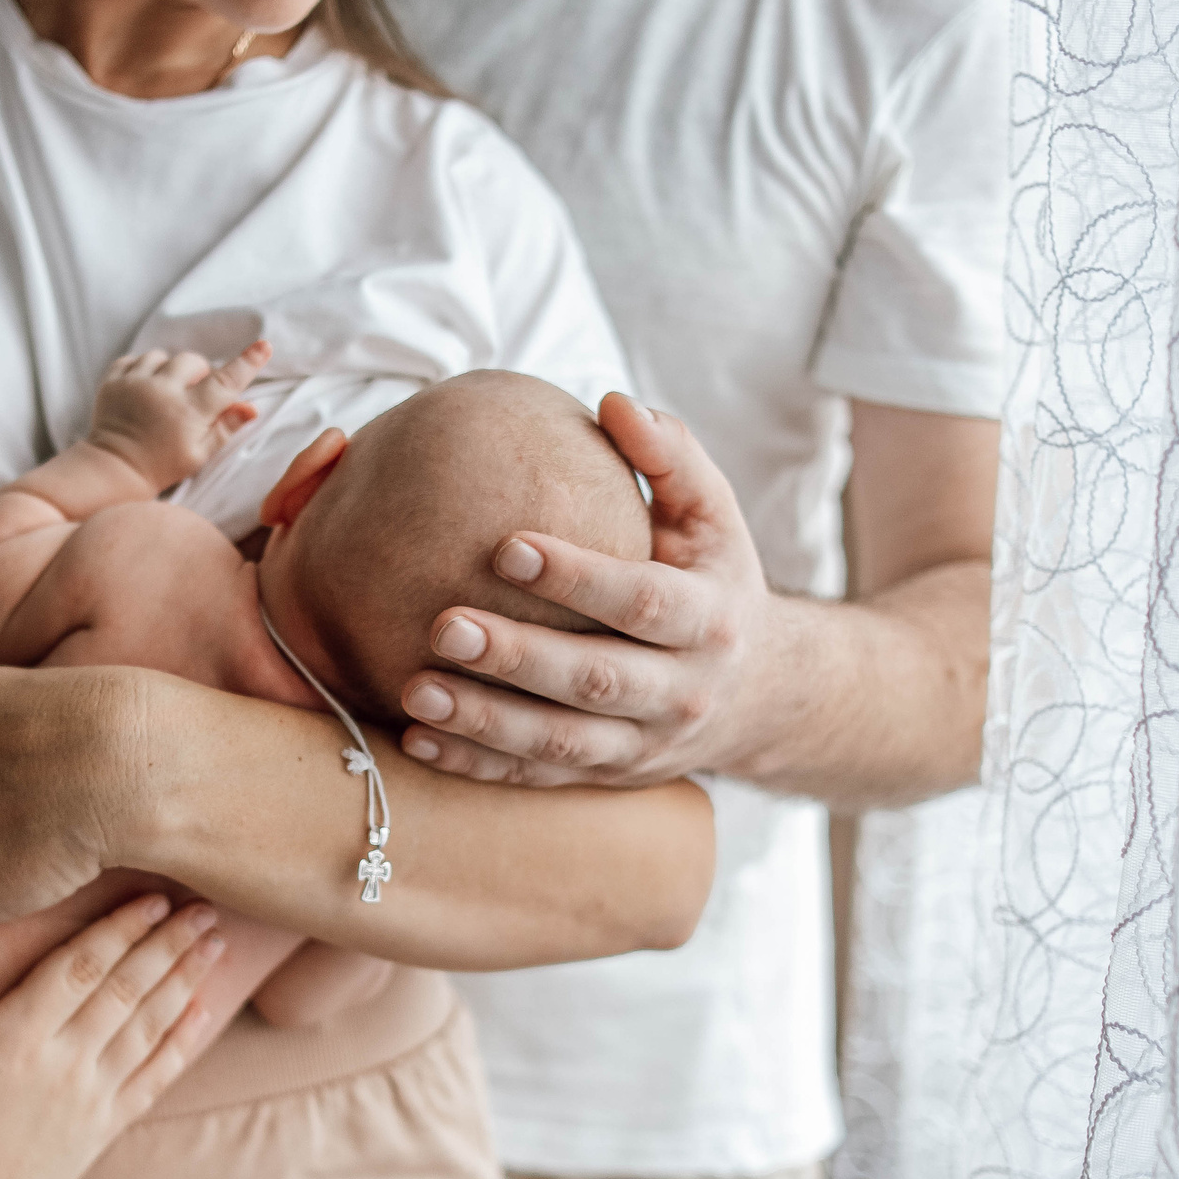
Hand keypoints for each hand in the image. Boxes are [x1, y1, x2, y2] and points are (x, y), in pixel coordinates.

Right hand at [0, 895, 226, 1178]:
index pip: (78, 969)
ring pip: (149, 1027)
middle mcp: (64, 1064)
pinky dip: (183, 1042)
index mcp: (14, 1040)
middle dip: (168, 944)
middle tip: (203, 906)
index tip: (150, 896)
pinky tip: (203, 1011)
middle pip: (126, 990)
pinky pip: (155, 1077)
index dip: (117, 929)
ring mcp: (93, 1097)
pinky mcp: (108, 1125)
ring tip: (214, 943)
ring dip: (185, 981)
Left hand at [85, 341, 268, 488]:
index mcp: (189, 412)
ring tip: (165, 391)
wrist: (115, 469)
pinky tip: (144, 388)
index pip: (225, 382)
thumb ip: (225, 427)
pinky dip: (142, 369)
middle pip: (192, 361)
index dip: (247, 363)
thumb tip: (251, 407)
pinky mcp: (113, 380)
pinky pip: (134, 359)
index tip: (263, 346)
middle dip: (198, 372)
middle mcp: (162, 391)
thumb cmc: (163, 465)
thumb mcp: (200, 454)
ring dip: (168, 369)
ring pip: (161, 357)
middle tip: (194, 393)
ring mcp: (134, 383)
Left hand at [395, 393, 798, 787]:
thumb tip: (613, 401)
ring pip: (560, 743)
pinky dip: (477, 765)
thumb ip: (671, 456)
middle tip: (442, 626)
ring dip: (484, 722)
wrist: (762, 697)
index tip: (506, 548)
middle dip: (518, 657)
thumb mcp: (715, 517)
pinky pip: (536, 778)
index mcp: (708, 620)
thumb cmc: (715, 580)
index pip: (642, 601)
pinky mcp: (606, 777)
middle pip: (595, 680)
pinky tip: (415, 739)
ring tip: (415, 690)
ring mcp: (642, 745)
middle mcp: (680, 690)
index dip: (578, 578)